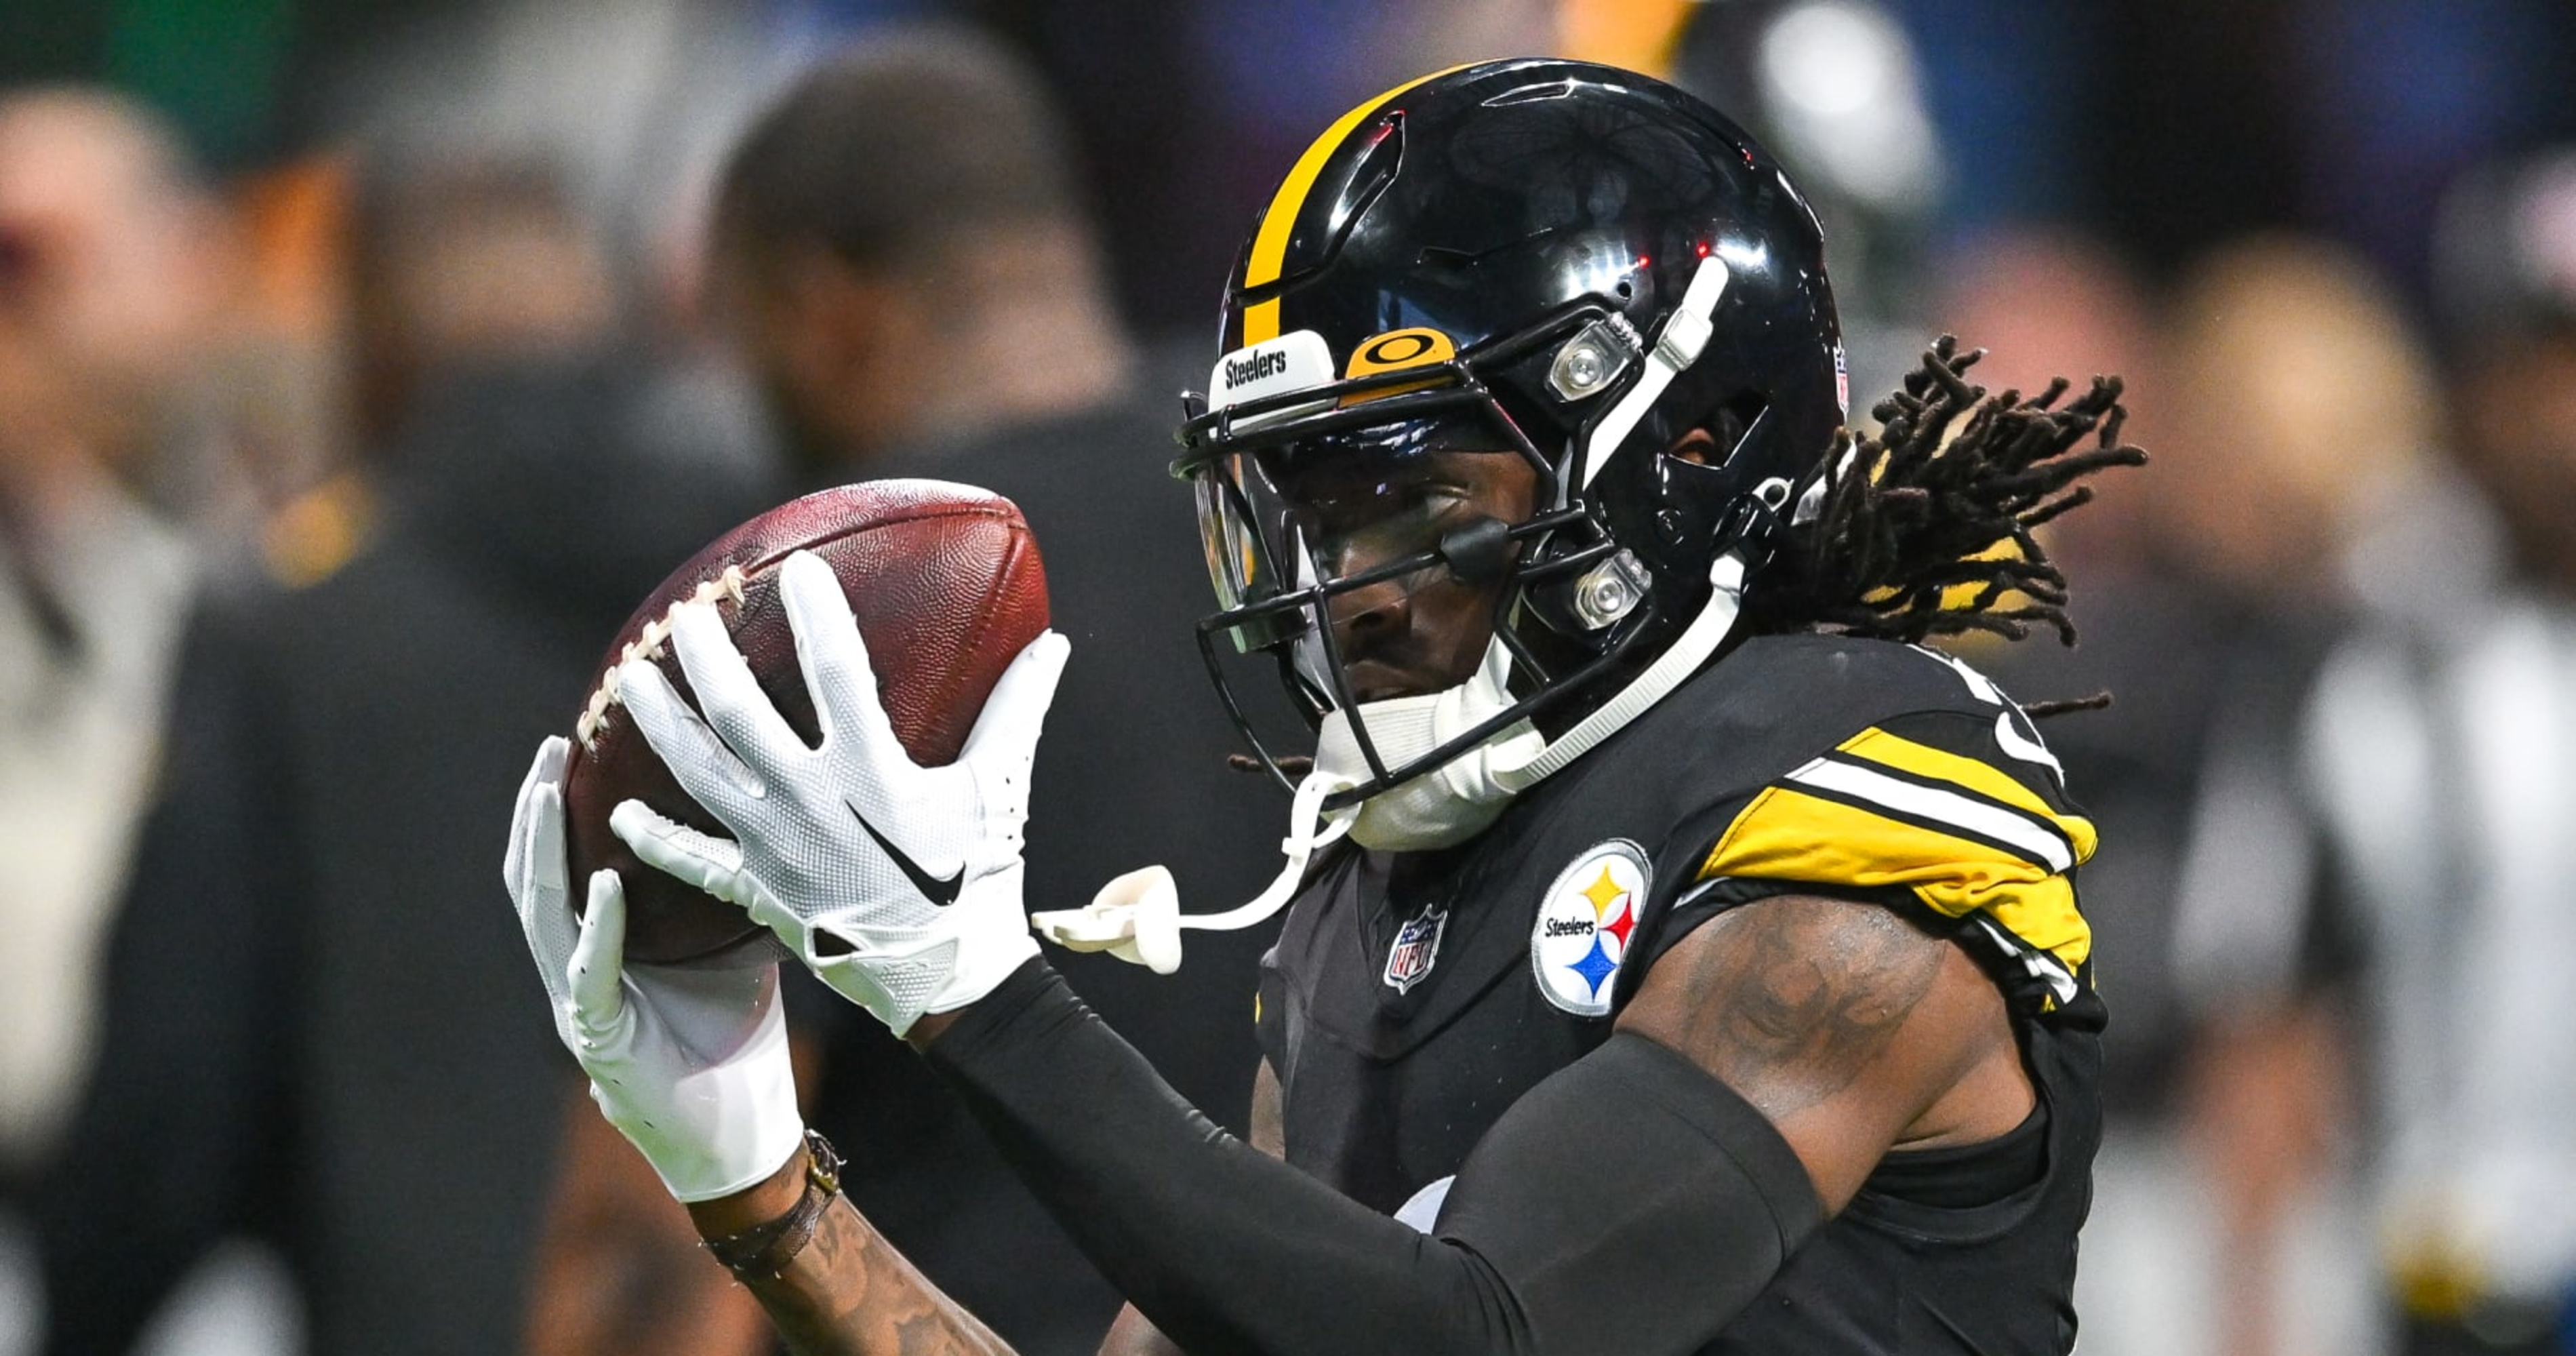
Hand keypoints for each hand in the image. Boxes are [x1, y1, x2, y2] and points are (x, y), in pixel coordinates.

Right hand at [505, 736, 803, 1201]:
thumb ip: (727, 895)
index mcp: (601, 950)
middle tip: (552, 748)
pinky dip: (597, 929)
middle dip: (538, 811)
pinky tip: (603, 887)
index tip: (572, 745)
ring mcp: (578, 1005)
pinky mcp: (598, 1038)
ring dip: (545, 851)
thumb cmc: (734, 1042)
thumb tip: (771, 825)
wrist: (740, 1132)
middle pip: (535, 877)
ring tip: (553, 792)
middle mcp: (576, 971)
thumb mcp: (733, 950)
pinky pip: (589, 973)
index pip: (561, 867)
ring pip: (543, 915)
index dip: (556, 810)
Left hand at [608, 549, 1067, 1035]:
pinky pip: (692, 861)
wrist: (946, 979)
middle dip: (705, 657)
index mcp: (871, 770)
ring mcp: (774, 847)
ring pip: (696, 773)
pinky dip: (653, 838)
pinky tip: (618, 813)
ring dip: (657, 723)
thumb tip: (1054, 644)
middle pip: (736, 714)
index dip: (817, 612)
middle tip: (686, 614)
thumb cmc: (979, 878)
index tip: (797, 568)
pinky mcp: (758, 891)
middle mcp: (810, 802)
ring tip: (627, 678)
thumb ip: (1019, 710)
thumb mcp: (1002, 788)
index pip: (835, 670)